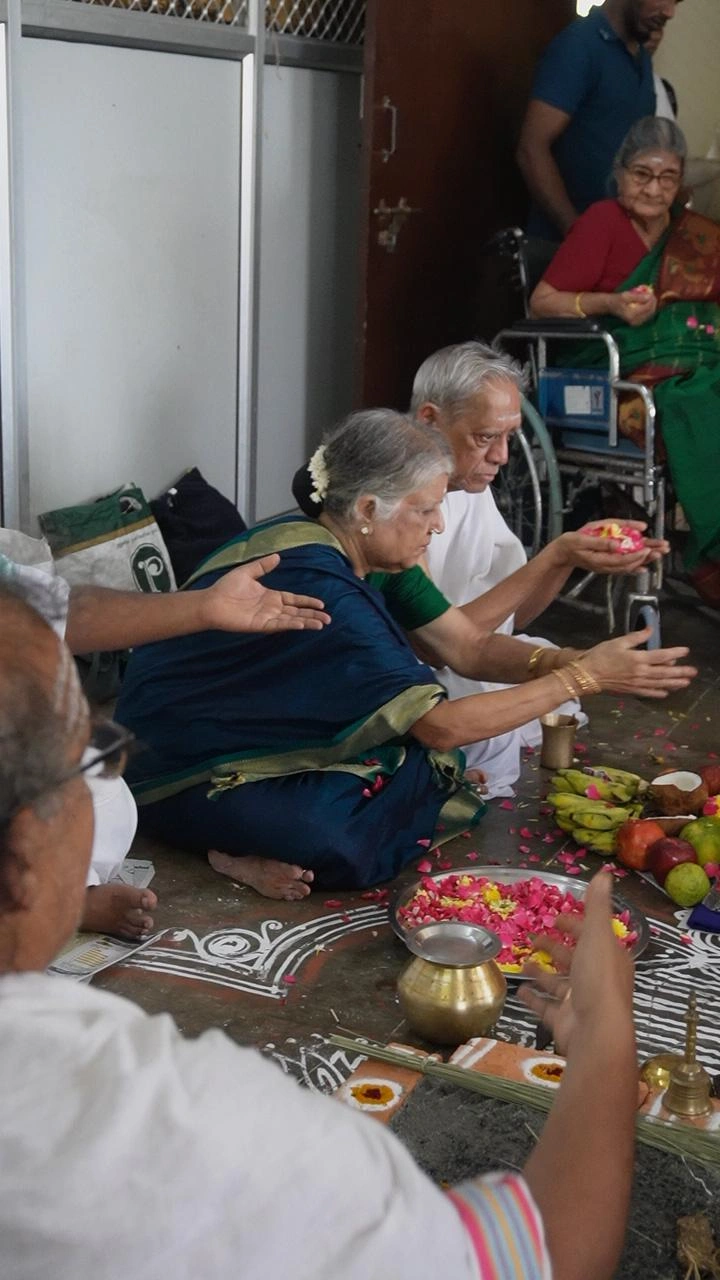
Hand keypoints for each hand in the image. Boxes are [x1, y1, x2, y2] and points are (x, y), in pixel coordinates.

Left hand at [201, 555, 330, 632]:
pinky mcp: (260, 625)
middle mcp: (272, 608)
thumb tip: (278, 556)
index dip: (308, 602)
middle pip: (297, 612)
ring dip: (307, 622)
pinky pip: (279, 624)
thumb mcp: (247, 572)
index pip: (294, 600)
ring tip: (322, 624)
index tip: (322, 604)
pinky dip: (291, 624)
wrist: (212, 601)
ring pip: (292, 620)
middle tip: (329, 619)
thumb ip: (263, 566)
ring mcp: (267, 617)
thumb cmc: (226, 587)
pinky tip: (302, 624)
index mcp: (271, 596)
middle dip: (313, 615)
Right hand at [520, 873, 634, 1056]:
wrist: (597, 1031)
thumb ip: (597, 905)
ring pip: (559, 982)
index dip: (575, 925)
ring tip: (524, 961)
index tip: (556, 917)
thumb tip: (605, 872)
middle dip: (555, 947)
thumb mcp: (597, 934)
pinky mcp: (566, 1020)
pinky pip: (547, 1006)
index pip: (592, 935)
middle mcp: (598, 979)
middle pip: (574, 958)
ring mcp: (582, 1001)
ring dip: (543, 971)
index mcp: (610, 957)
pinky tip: (520, 989)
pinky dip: (534, 998)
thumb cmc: (598, 978)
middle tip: (534, 937)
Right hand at [553, 520, 667, 574]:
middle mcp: (606, 565)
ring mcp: (607, 566)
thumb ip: (600, 542)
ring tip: (660, 552)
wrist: (563, 553)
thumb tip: (617, 544)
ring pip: (630, 565)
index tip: (648, 548)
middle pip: (631, 562)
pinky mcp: (608, 565)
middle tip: (663, 549)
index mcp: (600, 559)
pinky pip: (624, 568)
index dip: (637, 554)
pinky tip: (645, 566)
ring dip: (646, 559)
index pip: (623, 559)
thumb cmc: (571, 543)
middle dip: (648, 556)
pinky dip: (636, 567)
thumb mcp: (582, 538)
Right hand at [581, 626, 696, 697]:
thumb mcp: (618, 642)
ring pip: (660, 684)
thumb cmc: (600, 656)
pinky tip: (666, 693)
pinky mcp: (631, 691)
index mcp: (638, 658)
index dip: (675, 653)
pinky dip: (658, 693)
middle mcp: (641, 672)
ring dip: (674, 683)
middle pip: (665, 672)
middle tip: (693, 672)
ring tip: (686, 683)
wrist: (587, 675)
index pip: (662, 656)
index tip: (686, 651)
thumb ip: (636, 637)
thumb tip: (650, 629)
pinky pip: (648, 693)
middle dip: (681, 672)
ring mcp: (637, 683)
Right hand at [611, 288, 657, 326]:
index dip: (652, 299)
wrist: (611, 306)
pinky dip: (649, 309)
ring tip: (649, 298)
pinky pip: (648, 316)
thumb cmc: (618, 300)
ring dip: (652, 306)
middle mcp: (635, 321)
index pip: (648, 307)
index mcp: (632, 315)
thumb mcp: (626, 295)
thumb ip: (638, 297)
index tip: (651, 293)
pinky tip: (646, 304)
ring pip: (651, 314)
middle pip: (651, 311)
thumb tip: (649, 296)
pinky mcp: (638, 323)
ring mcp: (637, 323)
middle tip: (651, 295)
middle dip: (653, 302)